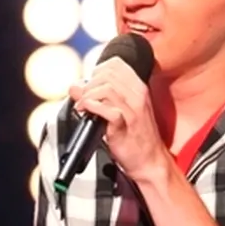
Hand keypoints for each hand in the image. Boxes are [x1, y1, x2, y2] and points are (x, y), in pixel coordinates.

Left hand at [68, 57, 169, 181]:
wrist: (150, 161)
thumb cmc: (135, 137)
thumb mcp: (119, 110)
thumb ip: (99, 96)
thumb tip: (75, 86)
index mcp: (138, 88)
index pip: (115, 64)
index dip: (97, 71)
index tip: (91, 85)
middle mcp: (138, 95)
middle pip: (108, 74)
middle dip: (89, 84)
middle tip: (83, 98)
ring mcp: (134, 110)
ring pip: (107, 88)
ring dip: (88, 96)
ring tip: (82, 107)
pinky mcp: (126, 126)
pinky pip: (108, 109)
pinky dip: (92, 108)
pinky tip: (86, 113)